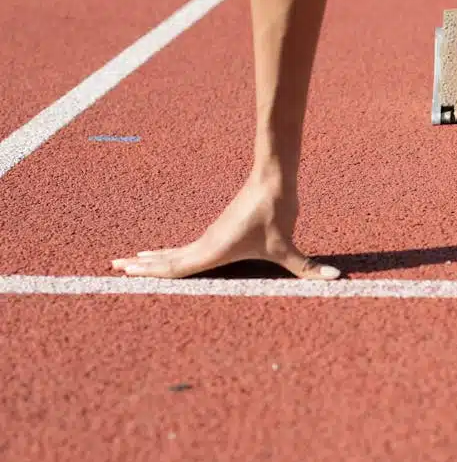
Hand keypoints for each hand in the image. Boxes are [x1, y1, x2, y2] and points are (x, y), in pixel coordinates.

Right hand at [111, 174, 339, 279]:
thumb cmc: (277, 213)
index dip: (151, 273)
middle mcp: (206, 244)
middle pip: (167, 259)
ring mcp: (210, 237)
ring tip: (126, 263)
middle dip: (141, 266)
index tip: (126, 274)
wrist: (273, 179)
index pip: (176, 267)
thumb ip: (309, 268)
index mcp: (214, 251)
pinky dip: (168, 253)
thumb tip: (338, 282)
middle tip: (113, 268)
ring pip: (173, 252)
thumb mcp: (290, 247)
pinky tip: (162, 255)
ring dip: (151, 258)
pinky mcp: (218, 232)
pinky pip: (186, 247)